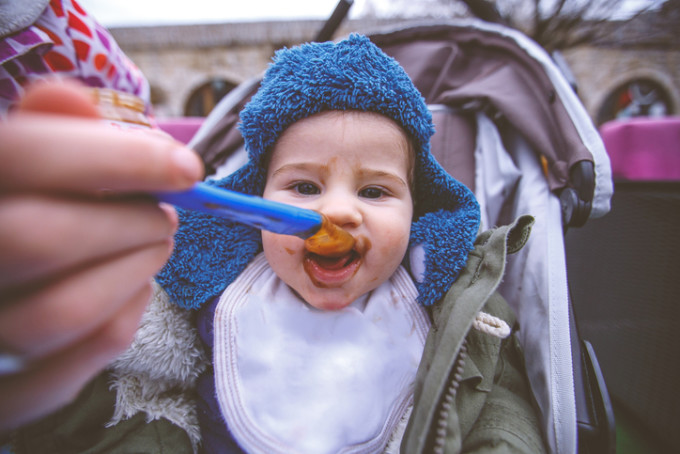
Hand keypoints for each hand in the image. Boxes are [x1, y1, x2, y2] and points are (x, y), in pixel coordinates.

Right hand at [0, 81, 203, 430]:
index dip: (116, 158)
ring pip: (60, 312)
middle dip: (132, 221)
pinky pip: (60, 376)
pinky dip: (119, 325)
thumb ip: (38, 129)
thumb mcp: (13, 160)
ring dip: (135, 271)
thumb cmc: (14, 208)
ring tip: (157, 245)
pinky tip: (135, 291)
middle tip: (168, 214)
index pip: (22, 159)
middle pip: (41, 238)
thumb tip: (74, 99)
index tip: (186, 166)